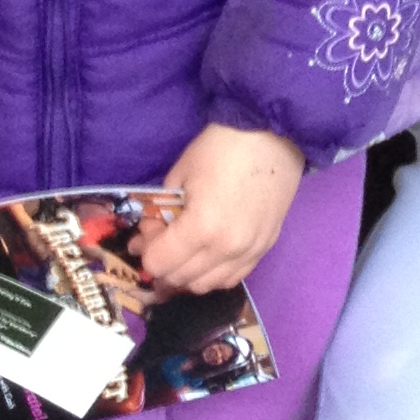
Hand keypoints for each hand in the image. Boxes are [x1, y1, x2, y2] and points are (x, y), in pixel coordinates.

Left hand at [136, 122, 306, 294]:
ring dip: (187, 273)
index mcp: (202, 227)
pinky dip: (213, 273)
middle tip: (160, 238)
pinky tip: (208, 254)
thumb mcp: (180, 174)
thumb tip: (151, 234)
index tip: (147, 229)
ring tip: (184, 249)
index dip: (146, 248)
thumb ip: (161, 211)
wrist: (273, 134)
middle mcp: (227, 248)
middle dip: (162, 261)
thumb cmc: (222, 148)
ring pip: (206, 285)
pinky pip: (233, 277)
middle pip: (180, 278)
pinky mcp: (265, 247)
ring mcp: (250, 251)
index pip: (159, 263)